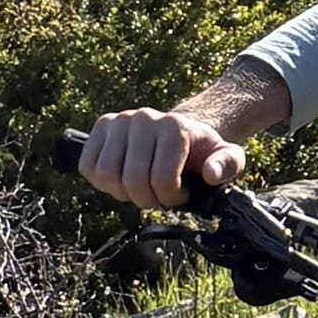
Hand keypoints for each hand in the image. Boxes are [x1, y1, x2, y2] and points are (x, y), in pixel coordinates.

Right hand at [76, 92, 256, 208]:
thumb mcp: (227, 157)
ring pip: (106, 174)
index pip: (161, 179)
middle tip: (157, 195)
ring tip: (140, 187)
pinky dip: (102, 182)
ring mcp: (120, 119)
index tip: (179, 195)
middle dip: (146, 199)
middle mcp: (144, 118)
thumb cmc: (201, 151)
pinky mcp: (102, 125)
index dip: (169, 199)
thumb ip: (229, 165)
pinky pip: (88, 166)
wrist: (179, 132)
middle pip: (132, 180)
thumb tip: (211, 174)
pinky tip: (121, 178)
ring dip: (122, 192)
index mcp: (174, 127)